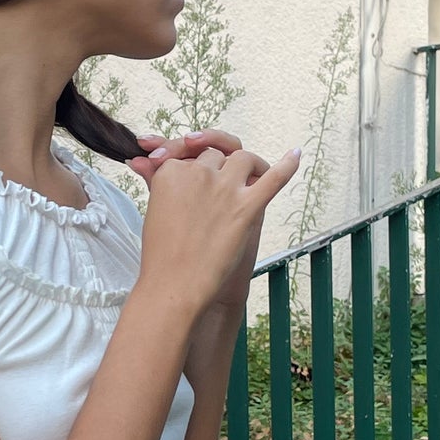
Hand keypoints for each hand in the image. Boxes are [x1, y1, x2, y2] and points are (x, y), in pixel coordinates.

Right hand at [126, 127, 275, 310]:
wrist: (175, 285)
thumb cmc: (162, 253)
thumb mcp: (154, 208)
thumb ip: (154, 180)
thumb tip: (143, 162)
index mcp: (172, 171)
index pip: (190, 155)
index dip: (193, 162)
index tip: (194, 175)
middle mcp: (198, 172)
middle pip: (216, 154)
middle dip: (218, 165)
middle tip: (217, 186)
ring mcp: (225, 188)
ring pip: (242, 157)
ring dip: (247, 163)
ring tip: (250, 172)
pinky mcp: (247, 207)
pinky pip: (273, 178)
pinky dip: (288, 165)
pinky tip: (296, 154)